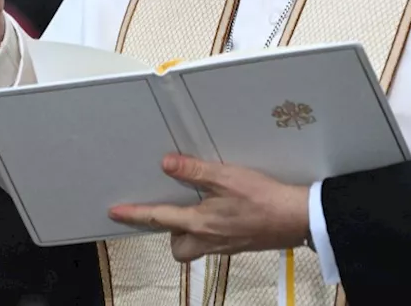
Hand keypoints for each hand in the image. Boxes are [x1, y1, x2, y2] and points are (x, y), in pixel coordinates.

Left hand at [108, 154, 309, 261]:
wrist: (296, 218)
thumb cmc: (263, 198)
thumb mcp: (226, 177)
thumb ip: (195, 171)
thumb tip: (167, 164)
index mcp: (200, 223)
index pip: (158, 218)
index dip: (134, 214)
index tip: (115, 212)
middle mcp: (208, 239)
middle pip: (177, 246)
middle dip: (170, 232)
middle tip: (174, 210)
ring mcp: (224, 245)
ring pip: (195, 246)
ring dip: (190, 232)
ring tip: (199, 208)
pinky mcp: (239, 244)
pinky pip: (214, 242)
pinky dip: (211, 229)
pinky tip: (223, 211)